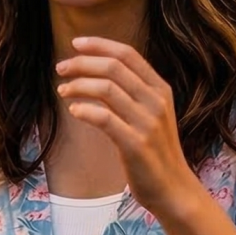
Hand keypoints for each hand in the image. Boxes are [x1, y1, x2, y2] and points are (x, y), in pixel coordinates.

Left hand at [55, 37, 198, 215]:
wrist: (174, 190)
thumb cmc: (156, 152)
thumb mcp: (152, 114)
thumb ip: (134, 93)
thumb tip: (99, 72)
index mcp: (160, 89)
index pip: (128, 54)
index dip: (99, 45)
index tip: (75, 44)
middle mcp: (156, 101)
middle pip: (114, 67)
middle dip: (82, 63)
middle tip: (61, 69)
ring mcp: (147, 122)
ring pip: (107, 89)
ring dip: (78, 85)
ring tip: (63, 90)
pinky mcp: (136, 144)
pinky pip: (105, 118)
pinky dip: (85, 110)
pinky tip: (74, 110)